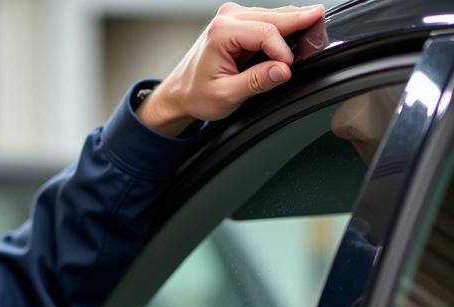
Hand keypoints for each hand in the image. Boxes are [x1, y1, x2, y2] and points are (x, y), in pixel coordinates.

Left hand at [138, 3, 325, 135]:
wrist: (179, 94)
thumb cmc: (196, 95)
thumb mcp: (225, 96)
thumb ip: (256, 82)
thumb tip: (283, 70)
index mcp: (221, 32)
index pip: (266, 33)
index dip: (282, 51)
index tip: (289, 68)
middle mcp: (227, 17)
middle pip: (273, 16)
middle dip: (298, 21)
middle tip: (322, 20)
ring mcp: (232, 16)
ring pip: (272, 15)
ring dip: (292, 21)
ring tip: (315, 20)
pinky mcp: (238, 21)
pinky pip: (267, 20)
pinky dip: (282, 25)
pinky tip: (297, 25)